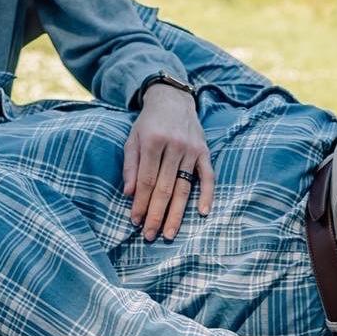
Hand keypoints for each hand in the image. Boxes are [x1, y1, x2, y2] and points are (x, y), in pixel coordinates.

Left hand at [123, 83, 213, 240]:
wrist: (172, 99)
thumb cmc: (148, 123)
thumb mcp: (132, 138)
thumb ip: (130, 165)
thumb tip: (129, 194)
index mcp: (152, 141)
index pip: (147, 180)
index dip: (141, 203)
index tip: (135, 221)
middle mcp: (174, 145)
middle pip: (165, 187)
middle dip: (156, 214)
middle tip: (150, 236)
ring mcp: (191, 149)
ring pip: (184, 187)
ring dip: (177, 212)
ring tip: (170, 233)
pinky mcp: (204, 151)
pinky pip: (208, 176)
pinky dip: (207, 194)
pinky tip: (202, 213)